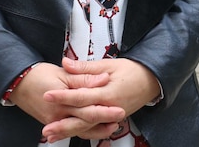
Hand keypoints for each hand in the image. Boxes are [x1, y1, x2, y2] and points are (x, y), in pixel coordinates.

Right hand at [8, 62, 123, 140]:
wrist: (18, 84)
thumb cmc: (38, 76)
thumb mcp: (62, 73)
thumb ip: (83, 78)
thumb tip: (103, 79)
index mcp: (62, 99)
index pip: (87, 107)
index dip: (104, 109)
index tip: (119, 107)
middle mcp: (58, 114)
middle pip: (86, 121)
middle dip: (104, 121)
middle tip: (120, 117)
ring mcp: (55, 121)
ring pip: (80, 129)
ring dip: (97, 129)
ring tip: (112, 126)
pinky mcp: (54, 123)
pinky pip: (72, 130)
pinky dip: (84, 131)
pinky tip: (95, 130)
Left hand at [41, 57, 160, 142]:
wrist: (151, 81)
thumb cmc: (131, 71)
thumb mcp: (109, 64)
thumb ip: (86, 67)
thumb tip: (66, 63)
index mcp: (108, 93)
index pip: (81, 96)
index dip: (63, 96)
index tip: (47, 95)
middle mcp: (109, 108)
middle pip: (83, 119)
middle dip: (63, 125)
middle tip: (46, 128)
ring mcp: (111, 116)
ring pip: (87, 127)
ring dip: (69, 132)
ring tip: (52, 135)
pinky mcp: (112, 119)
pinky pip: (94, 128)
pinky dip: (81, 131)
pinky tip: (68, 133)